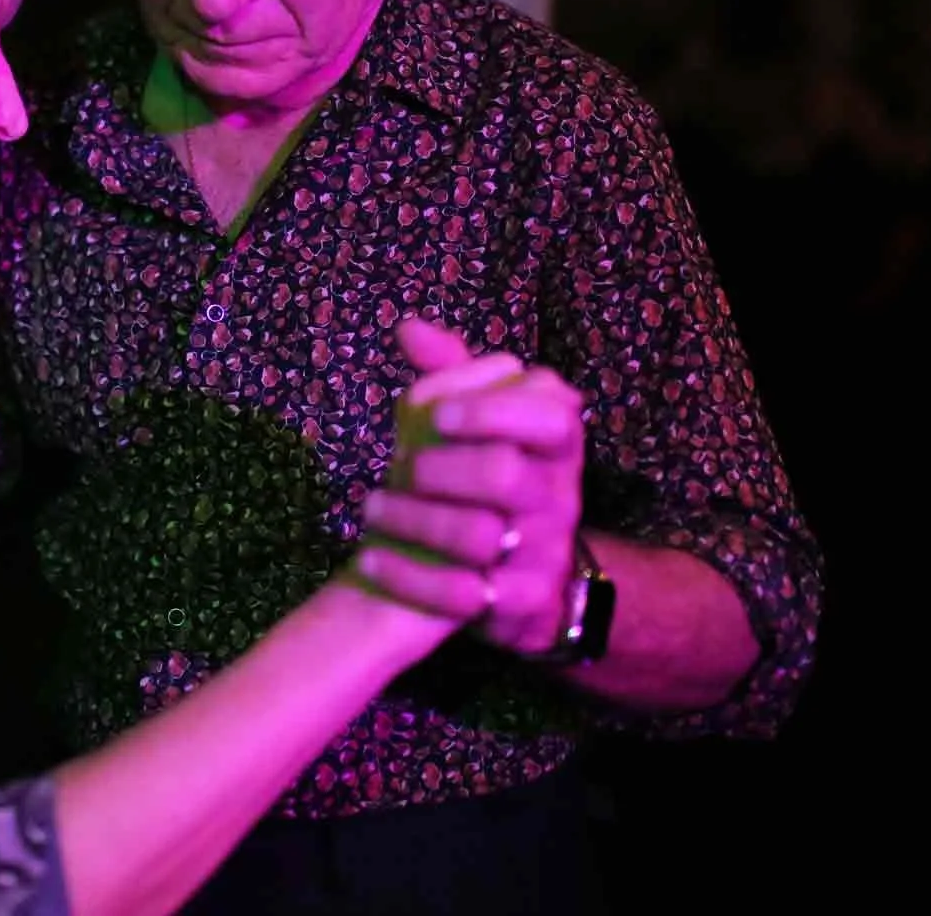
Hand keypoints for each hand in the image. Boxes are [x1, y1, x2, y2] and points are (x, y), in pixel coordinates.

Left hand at [356, 317, 585, 653]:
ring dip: (413, 520)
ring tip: (371, 506)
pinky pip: (463, 595)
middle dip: (444, 468)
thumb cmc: (494, 483)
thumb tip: (409, 328)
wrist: (531, 578)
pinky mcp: (521, 602)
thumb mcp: (482, 426)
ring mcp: (545, 553)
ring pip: (480, 535)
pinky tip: (370, 558)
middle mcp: (560, 497)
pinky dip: (409, 576)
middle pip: (506, 475)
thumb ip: (452, 375)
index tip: (437, 414)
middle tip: (401, 463)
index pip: (551, 415)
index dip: (493, 411)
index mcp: (555, 446)